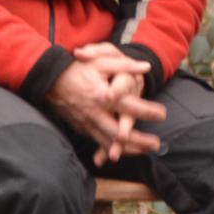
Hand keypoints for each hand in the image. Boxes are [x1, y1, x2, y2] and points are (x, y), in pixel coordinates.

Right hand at [48, 46, 166, 164]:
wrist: (51, 80)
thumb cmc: (78, 68)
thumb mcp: (102, 61)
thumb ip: (125, 65)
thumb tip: (146, 67)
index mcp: (103, 96)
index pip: (130, 107)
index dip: (148, 112)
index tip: (162, 114)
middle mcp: (96, 113)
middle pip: (121, 133)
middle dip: (140, 141)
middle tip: (156, 144)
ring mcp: (88, 123)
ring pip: (110, 142)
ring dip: (129, 149)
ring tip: (146, 151)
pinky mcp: (82, 128)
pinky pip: (99, 142)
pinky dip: (112, 149)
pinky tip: (124, 152)